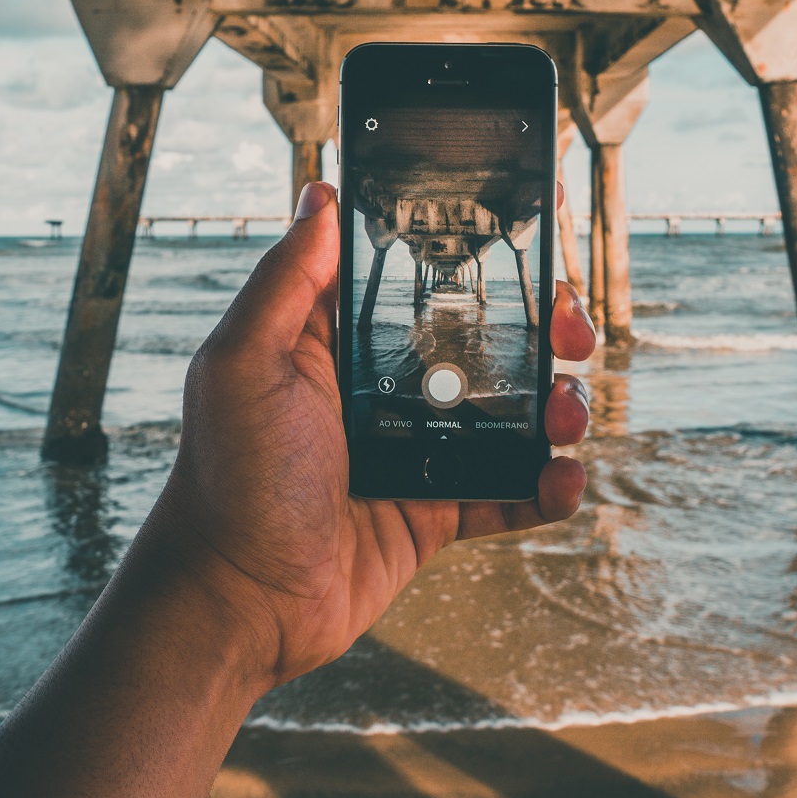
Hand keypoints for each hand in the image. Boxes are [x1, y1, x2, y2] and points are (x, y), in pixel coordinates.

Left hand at [141, 181, 595, 688]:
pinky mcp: (436, 509)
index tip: (535, 223)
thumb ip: (286, 281)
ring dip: (557, 405)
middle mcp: (386, 386)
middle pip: (487, 337)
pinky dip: (544, 485)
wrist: (237, 602)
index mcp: (341, 340)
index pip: (420, 274)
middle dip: (543, 327)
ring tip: (567, 415)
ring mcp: (417, 449)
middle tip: (570, 331)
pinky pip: (508, 489)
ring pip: (511, 410)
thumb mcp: (242, 363)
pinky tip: (560, 477)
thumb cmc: (226, 479)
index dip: (478, 249)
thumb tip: (320, 195)